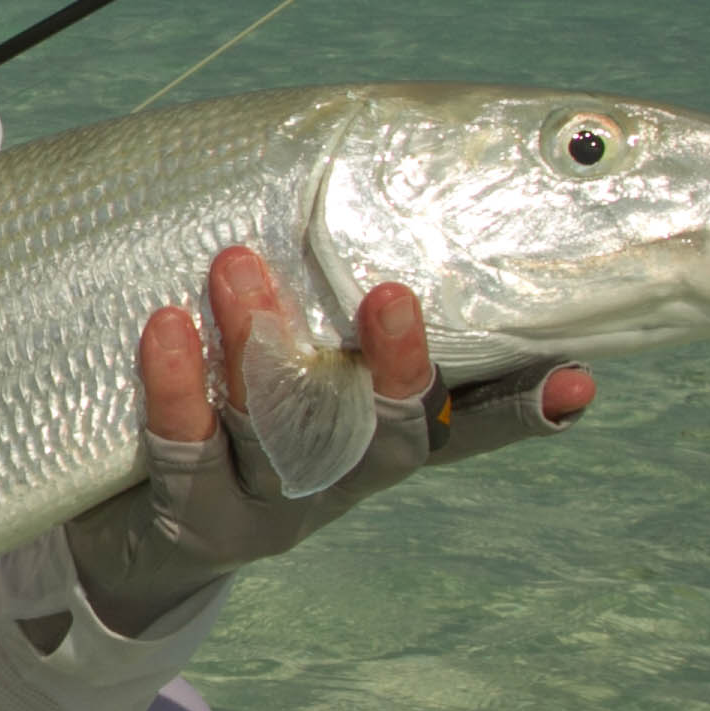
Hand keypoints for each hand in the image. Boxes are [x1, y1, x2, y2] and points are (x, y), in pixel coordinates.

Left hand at [64, 247, 595, 633]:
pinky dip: (178, 390)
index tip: (579, 382)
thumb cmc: (225, 405)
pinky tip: (165, 327)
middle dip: (398, 368)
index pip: (474, 422)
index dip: (526, 407)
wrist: (130, 526)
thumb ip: (332, 300)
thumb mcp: (291, 357)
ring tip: (237, 264)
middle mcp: (344, 477)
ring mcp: (275, 508)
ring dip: (261, 348)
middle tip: (392, 294)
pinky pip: (189, 456)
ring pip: (282, 436)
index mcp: (384, 435)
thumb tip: (383, 184)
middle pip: (388, 434)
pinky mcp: (199, 525)